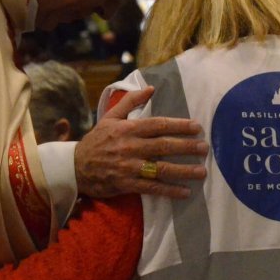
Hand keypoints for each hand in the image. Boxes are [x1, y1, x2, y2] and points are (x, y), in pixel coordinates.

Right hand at [75, 86, 207, 199]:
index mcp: (128, 129)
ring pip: (161, 168)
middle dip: (186, 147)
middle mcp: (130, 147)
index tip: (197, 127)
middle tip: (204, 148)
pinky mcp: (127, 184)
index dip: (179, 126)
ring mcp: (129, 167)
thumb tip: (150, 87)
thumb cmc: (96, 140)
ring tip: (201, 171)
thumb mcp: (110, 117)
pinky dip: (169, 190)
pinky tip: (185, 191)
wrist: (75, 167)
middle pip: (164, 146)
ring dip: (183, 171)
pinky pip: (152, 188)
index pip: (158, 125)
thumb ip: (130, 102)